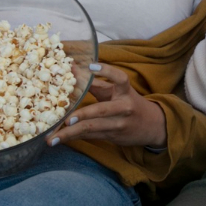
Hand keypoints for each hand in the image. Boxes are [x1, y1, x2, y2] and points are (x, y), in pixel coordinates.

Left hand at [48, 64, 166, 148]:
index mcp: (125, 92)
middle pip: (102, 110)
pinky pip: (90, 136)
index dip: (107, 71)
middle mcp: (124, 108)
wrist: (152, 125)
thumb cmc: (128, 103)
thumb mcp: (116, 91)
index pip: (119, 78)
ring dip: (71, 133)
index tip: (91, 66)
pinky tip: (59, 139)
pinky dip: (74, 137)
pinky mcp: (113, 137)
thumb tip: (72, 68)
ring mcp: (119, 125)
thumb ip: (95, 82)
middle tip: (65, 120)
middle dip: (83, 115)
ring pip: (92, 128)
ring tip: (52, 138)